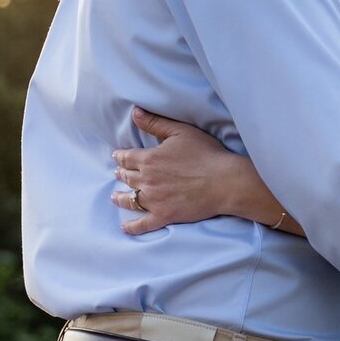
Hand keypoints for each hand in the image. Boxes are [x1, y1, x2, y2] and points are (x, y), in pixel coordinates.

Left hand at [111, 107, 248, 234]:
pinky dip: (132, 227)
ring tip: (115, 197)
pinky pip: (142, 224)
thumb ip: (155, 123)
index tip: (117, 156)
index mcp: (149, 159)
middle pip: (127, 177)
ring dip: (120, 198)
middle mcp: (147, 180)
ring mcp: (154, 200)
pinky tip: (126, 227)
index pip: (127, 158)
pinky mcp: (164, 216)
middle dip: (121, 174)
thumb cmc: (206, 154)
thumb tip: (135, 113)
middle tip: (118, 174)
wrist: (224, 181)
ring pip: (130, 200)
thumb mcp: (181, 131)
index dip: (121, 157)